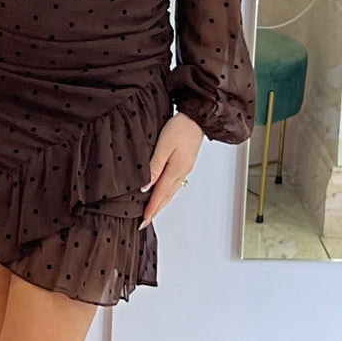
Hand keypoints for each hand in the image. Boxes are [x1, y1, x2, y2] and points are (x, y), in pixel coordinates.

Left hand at [139, 114, 204, 230]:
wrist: (197, 118)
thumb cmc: (181, 128)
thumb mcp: (163, 146)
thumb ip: (154, 166)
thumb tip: (146, 186)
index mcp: (176, 170)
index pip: (160, 194)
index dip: (151, 208)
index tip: (144, 220)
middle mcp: (182, 172)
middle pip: (166, 197)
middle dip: (156, 211)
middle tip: (146, 222)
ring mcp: (185, 169)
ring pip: (171, 192)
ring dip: (161, 203)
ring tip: (152, 212)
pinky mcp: (185, 164)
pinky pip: (174, 184)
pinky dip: (166, 193)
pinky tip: (163, 194)